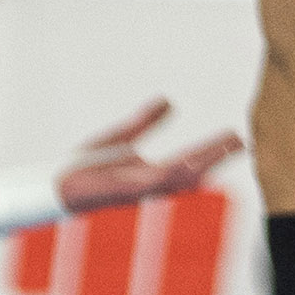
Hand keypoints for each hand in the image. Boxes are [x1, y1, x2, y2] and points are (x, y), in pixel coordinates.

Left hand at [49, 99, 243, 214]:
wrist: (53, 185)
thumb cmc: (85, 167)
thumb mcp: (119, 138)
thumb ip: (144, 122)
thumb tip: (169, 102)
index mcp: (150, 175)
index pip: (189, 163)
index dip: (213, 151)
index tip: (236, 137)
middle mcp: (147, 185)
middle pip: (190, 172)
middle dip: (215, 157)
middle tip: (241, 139)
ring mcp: (134, 191)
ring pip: (175, 178)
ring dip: (200, 164)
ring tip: (221, 148)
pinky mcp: (117, 192)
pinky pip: (147, 184)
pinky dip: (167, 177)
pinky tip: (182, 166)